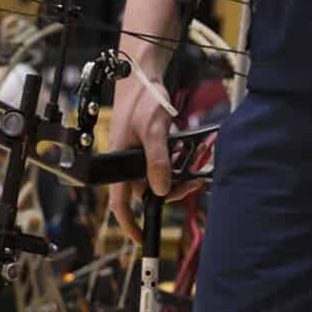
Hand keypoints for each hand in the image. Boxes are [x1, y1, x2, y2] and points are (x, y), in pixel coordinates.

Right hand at [100, 61, 172, 242]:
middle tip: (190, 185)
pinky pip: (162, 162)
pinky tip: (188, 155)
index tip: (142, 238)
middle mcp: (126, 162)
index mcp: (118, 163)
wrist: (143, 73)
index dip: (129, 224)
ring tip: (193, 169)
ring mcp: (137, 154)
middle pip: (147, 191)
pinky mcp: (149, 145)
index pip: (119, 203)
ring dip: (176, 177)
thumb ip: (157, 160)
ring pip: (158, 177)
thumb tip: (161, 189)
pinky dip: (176, 162)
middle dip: (169, 192)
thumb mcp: (154, 129)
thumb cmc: (142, 98)